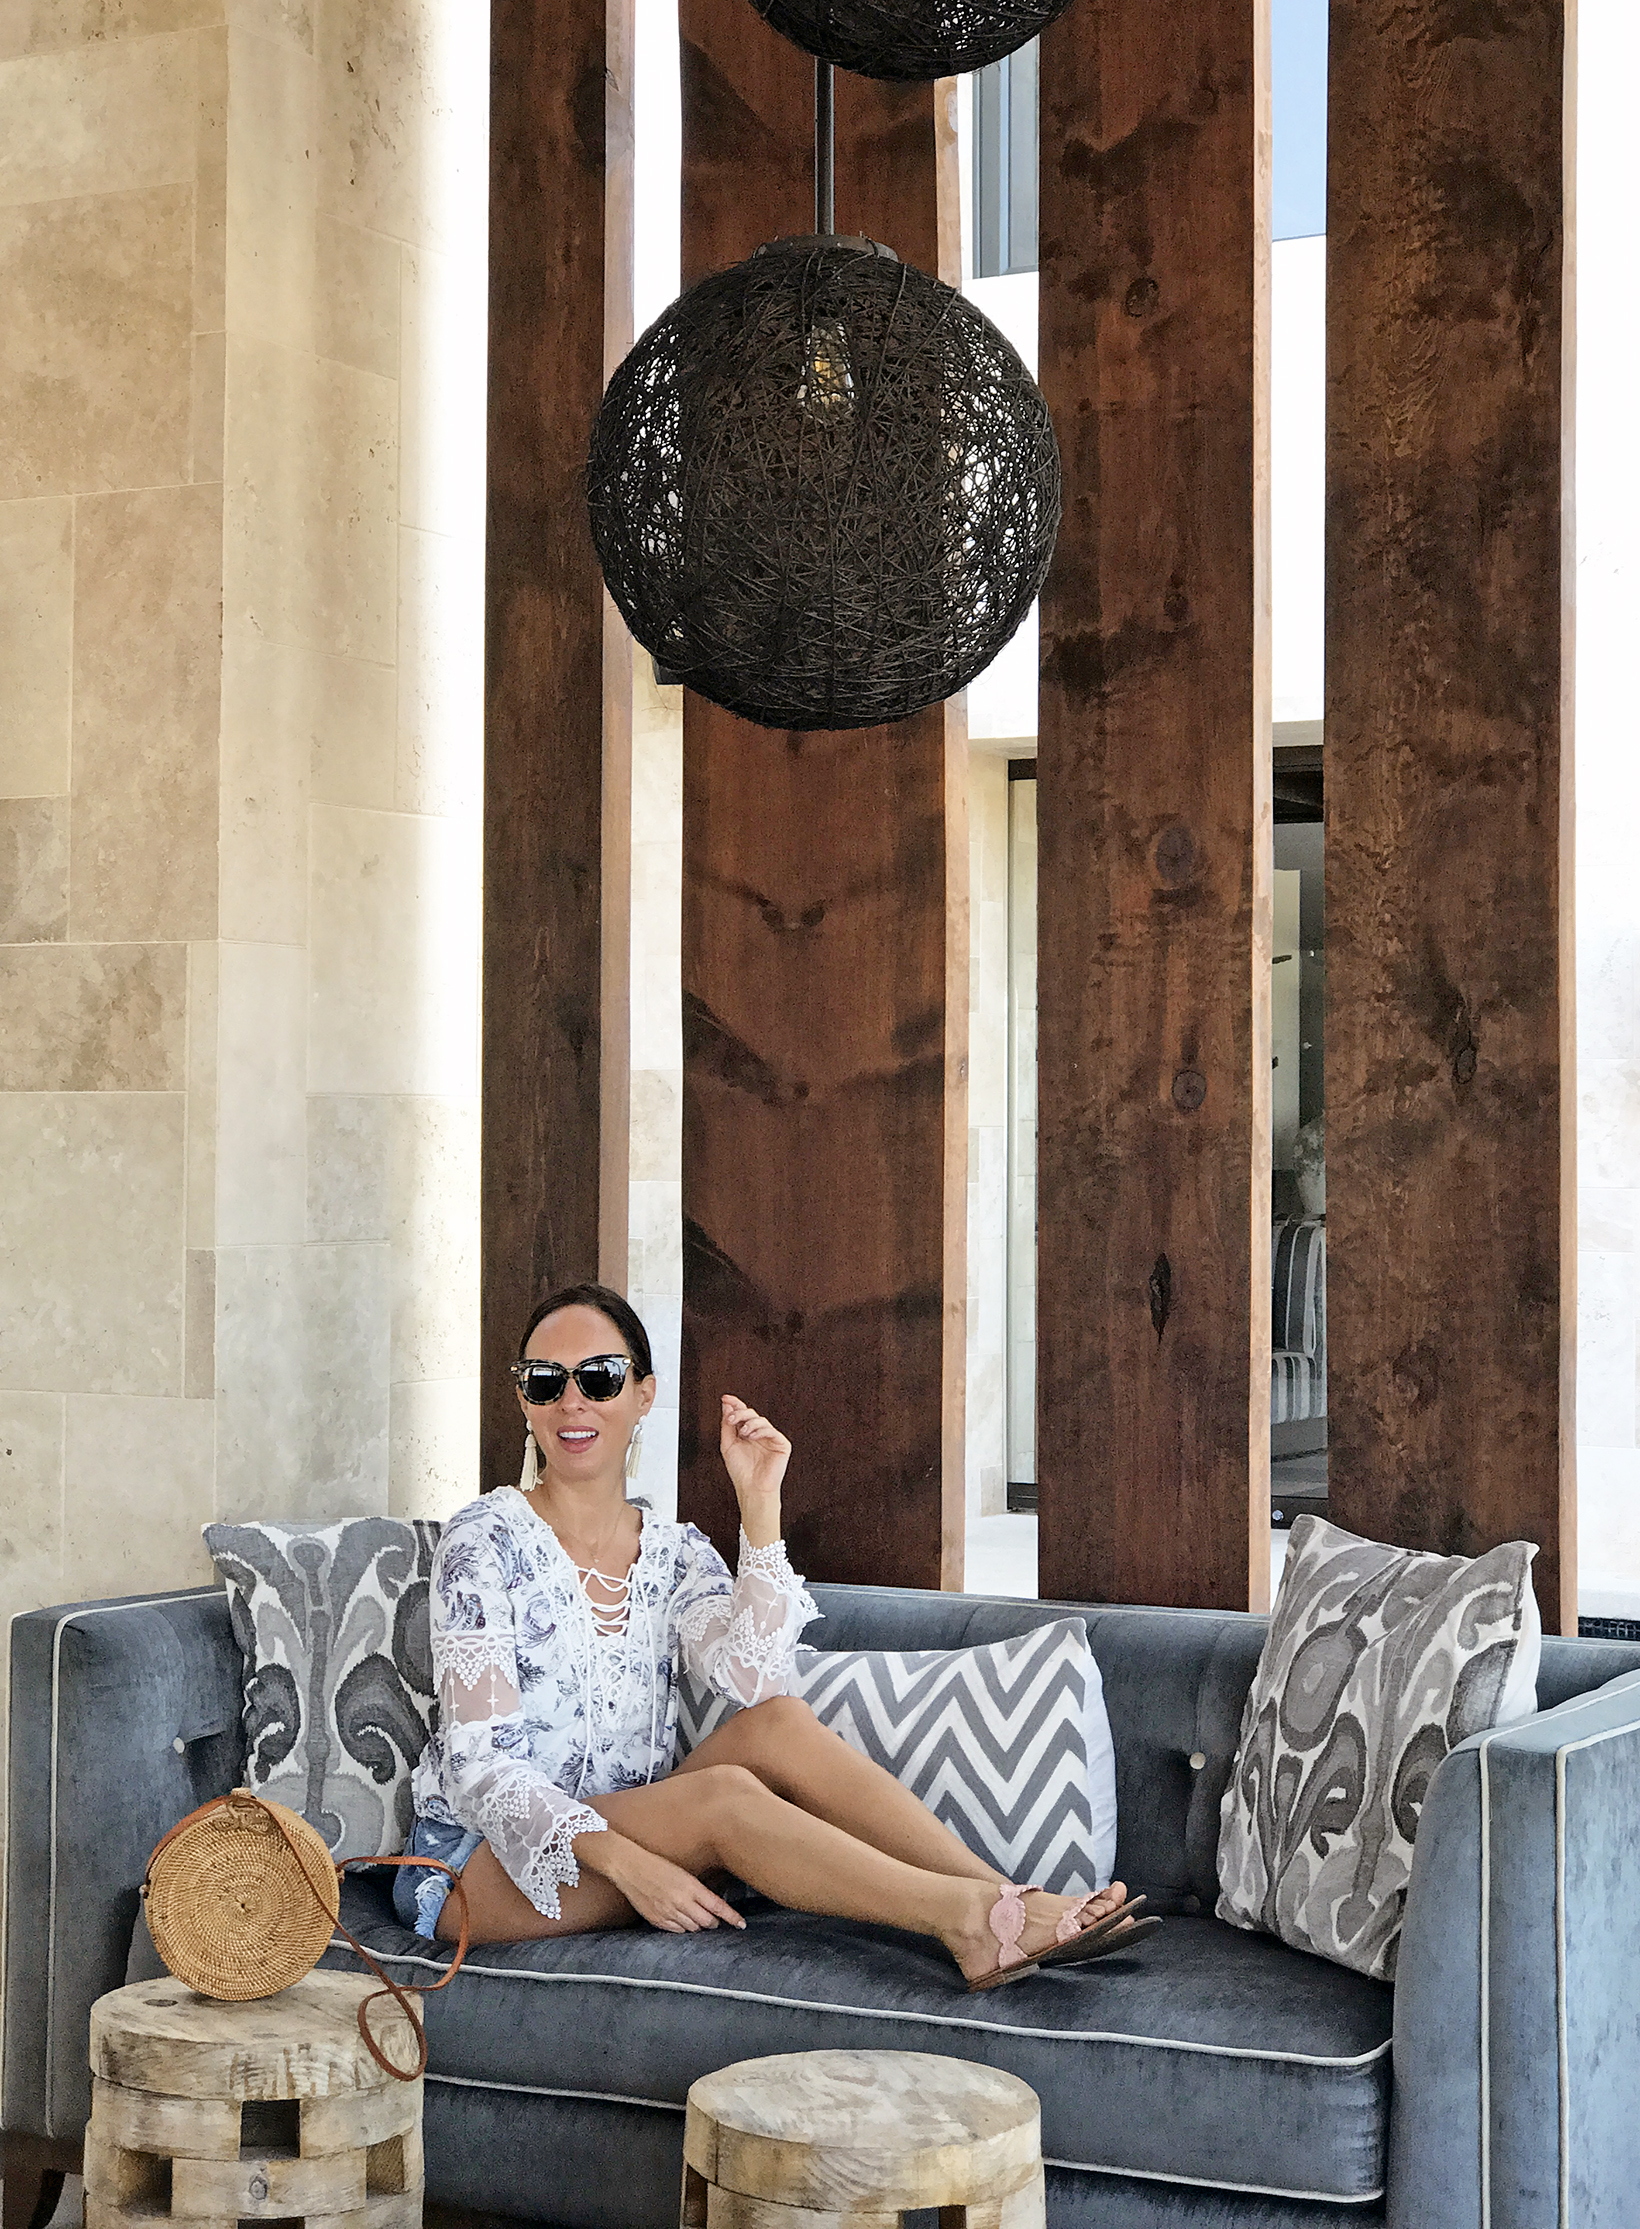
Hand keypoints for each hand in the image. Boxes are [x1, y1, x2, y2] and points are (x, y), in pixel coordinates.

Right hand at [592, 1834, 745, 1933]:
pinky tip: (684, 1924)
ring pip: (693, 1928)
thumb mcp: (682, 1872)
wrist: (629, 1866)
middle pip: (707, 1921)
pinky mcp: (657, 1920)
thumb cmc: (657, 1864)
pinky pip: (676, 1931)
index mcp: (690, 1886)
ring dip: (700, 1926)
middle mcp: (681, 1901)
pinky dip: (684, 1929)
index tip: (741, 1924)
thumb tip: (712, 1903)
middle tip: (718, 1921)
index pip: (718, 1906)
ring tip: (701, 1922)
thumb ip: (697, 1889)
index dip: (732, 1917)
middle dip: (715, 1923)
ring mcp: (668, 1912)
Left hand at [719, 1396, 789, 1545]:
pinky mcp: (781, 1444)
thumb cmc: (740, 1471)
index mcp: (746, 1434)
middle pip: (751, 1414)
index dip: (735, 1404)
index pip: (742, 1414)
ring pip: (761, 1420)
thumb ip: (727, 1425)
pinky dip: (760, 1430)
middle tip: (731, 1419)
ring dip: (749, 1423)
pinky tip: (752, 1437)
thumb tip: (727, 1405)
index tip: (725, 1398)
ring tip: (743, 1433)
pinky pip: (771, 1430)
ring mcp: (770, 1439)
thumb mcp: (727, 1445)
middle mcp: (758, 1435)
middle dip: (740, 1413)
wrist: (752, 1489)